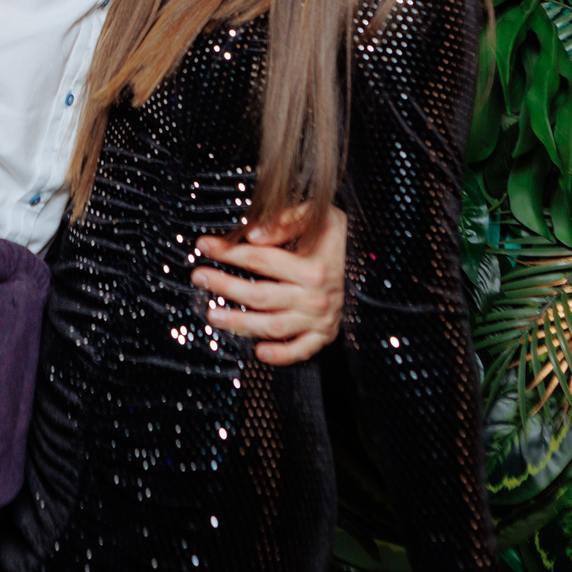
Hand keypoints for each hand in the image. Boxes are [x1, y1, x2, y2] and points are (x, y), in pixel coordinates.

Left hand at [191, 204, 345, 365]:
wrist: (373, 265)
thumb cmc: (340, 239)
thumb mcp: (321, 217)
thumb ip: (286, 221)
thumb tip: (252, 233)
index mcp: (313, 267)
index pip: (260, 260)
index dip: (229, 252)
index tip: (205, 245)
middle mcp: (315, 296)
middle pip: (259, 294)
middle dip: (224, 285)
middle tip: (199, 277)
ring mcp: (319, 319)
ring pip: (271, 325)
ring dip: (239, 323)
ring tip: (212, 315)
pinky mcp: (324, 335)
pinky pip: (300, 351)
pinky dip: (280, 355)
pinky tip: (258, 352)